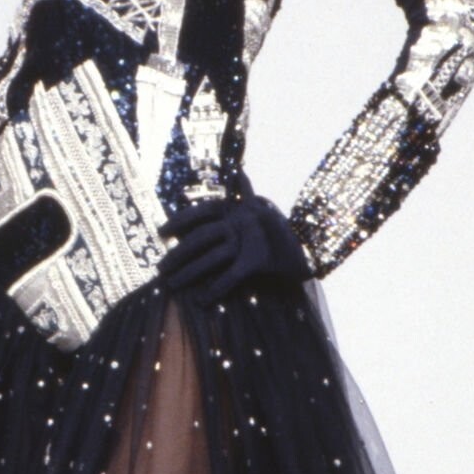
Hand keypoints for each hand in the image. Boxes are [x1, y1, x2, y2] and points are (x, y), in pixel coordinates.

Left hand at [156, 190, 310, 304]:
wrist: (312, 254)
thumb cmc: (281, 235)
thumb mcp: (263, 209)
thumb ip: (246, 193)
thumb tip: (238, 171)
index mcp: (240, 208)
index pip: (204, 210)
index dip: (180, 221)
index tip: (161, 233)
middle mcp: (243, 219)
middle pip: (202, 237)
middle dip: (178, 254)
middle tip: (161, 269)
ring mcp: (251, 239)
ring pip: (211, 258)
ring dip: (188, 274)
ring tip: (173, 286)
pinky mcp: (258, 260)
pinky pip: (229, 277)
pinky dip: (214, 290)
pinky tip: (201, 301)